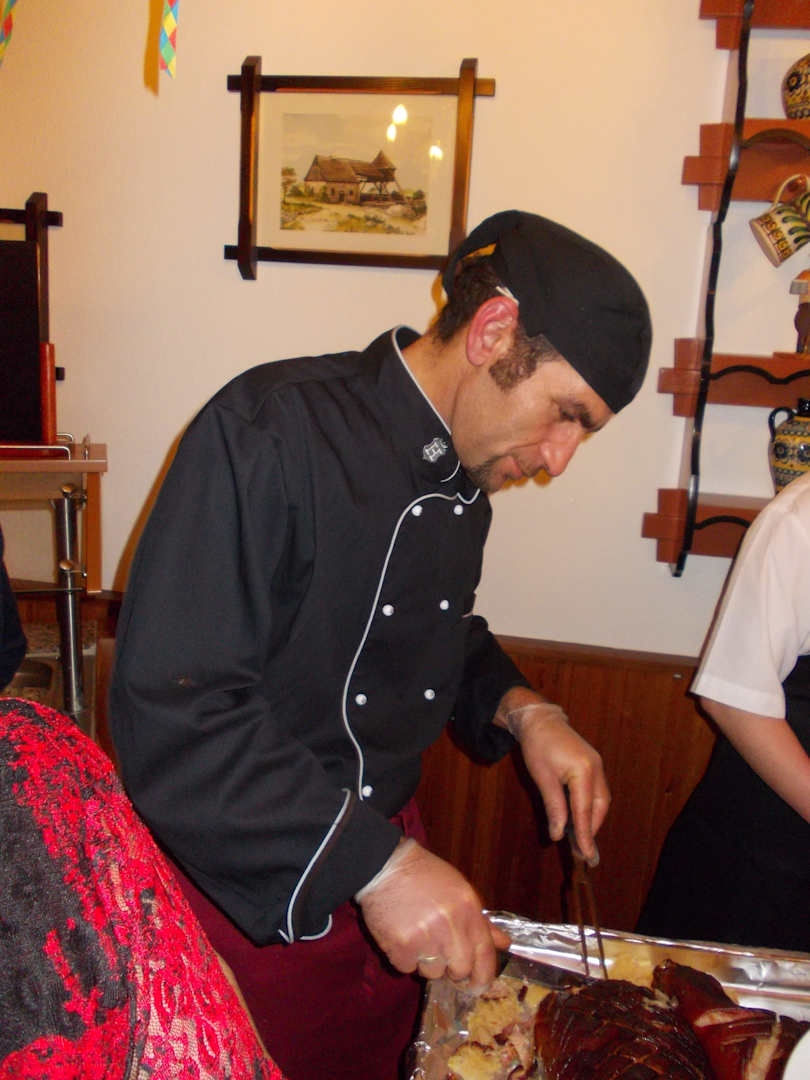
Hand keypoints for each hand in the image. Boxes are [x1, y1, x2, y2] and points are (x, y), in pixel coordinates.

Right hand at [355, 839, 510, 988]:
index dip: (484, 975)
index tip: (479, 986)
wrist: (385, 866)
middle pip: (460, 970)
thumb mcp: (460, 890)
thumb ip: (481, 921)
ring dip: (426, 961)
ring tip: (417, 935)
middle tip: (440, 954)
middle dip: (452, 969)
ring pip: (432, 972)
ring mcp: (424, 938)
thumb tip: (504, 943)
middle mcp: (449, 926)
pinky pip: (407, 968)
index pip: (485, 954)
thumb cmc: (425, 877)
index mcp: (468, 909)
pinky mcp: (400, 946)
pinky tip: (401, 935)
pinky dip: (404, 958)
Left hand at [496, 690, 609, 863]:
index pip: (585, 810)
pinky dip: (590, 807)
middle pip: (599, 807)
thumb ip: (554, 806)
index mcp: (583, 770)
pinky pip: (597, 791)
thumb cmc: (538, 746)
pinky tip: (580, 817)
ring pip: (601, 800)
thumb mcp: (542, 778)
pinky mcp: (593, 764)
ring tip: (581, 838)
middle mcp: (596, 768)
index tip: (586, 855)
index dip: (586, 835)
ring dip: (592, 819)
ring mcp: (597, 765)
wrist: (540, 720)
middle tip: (583, 851)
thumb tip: (558, 833)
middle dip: (592, 829)